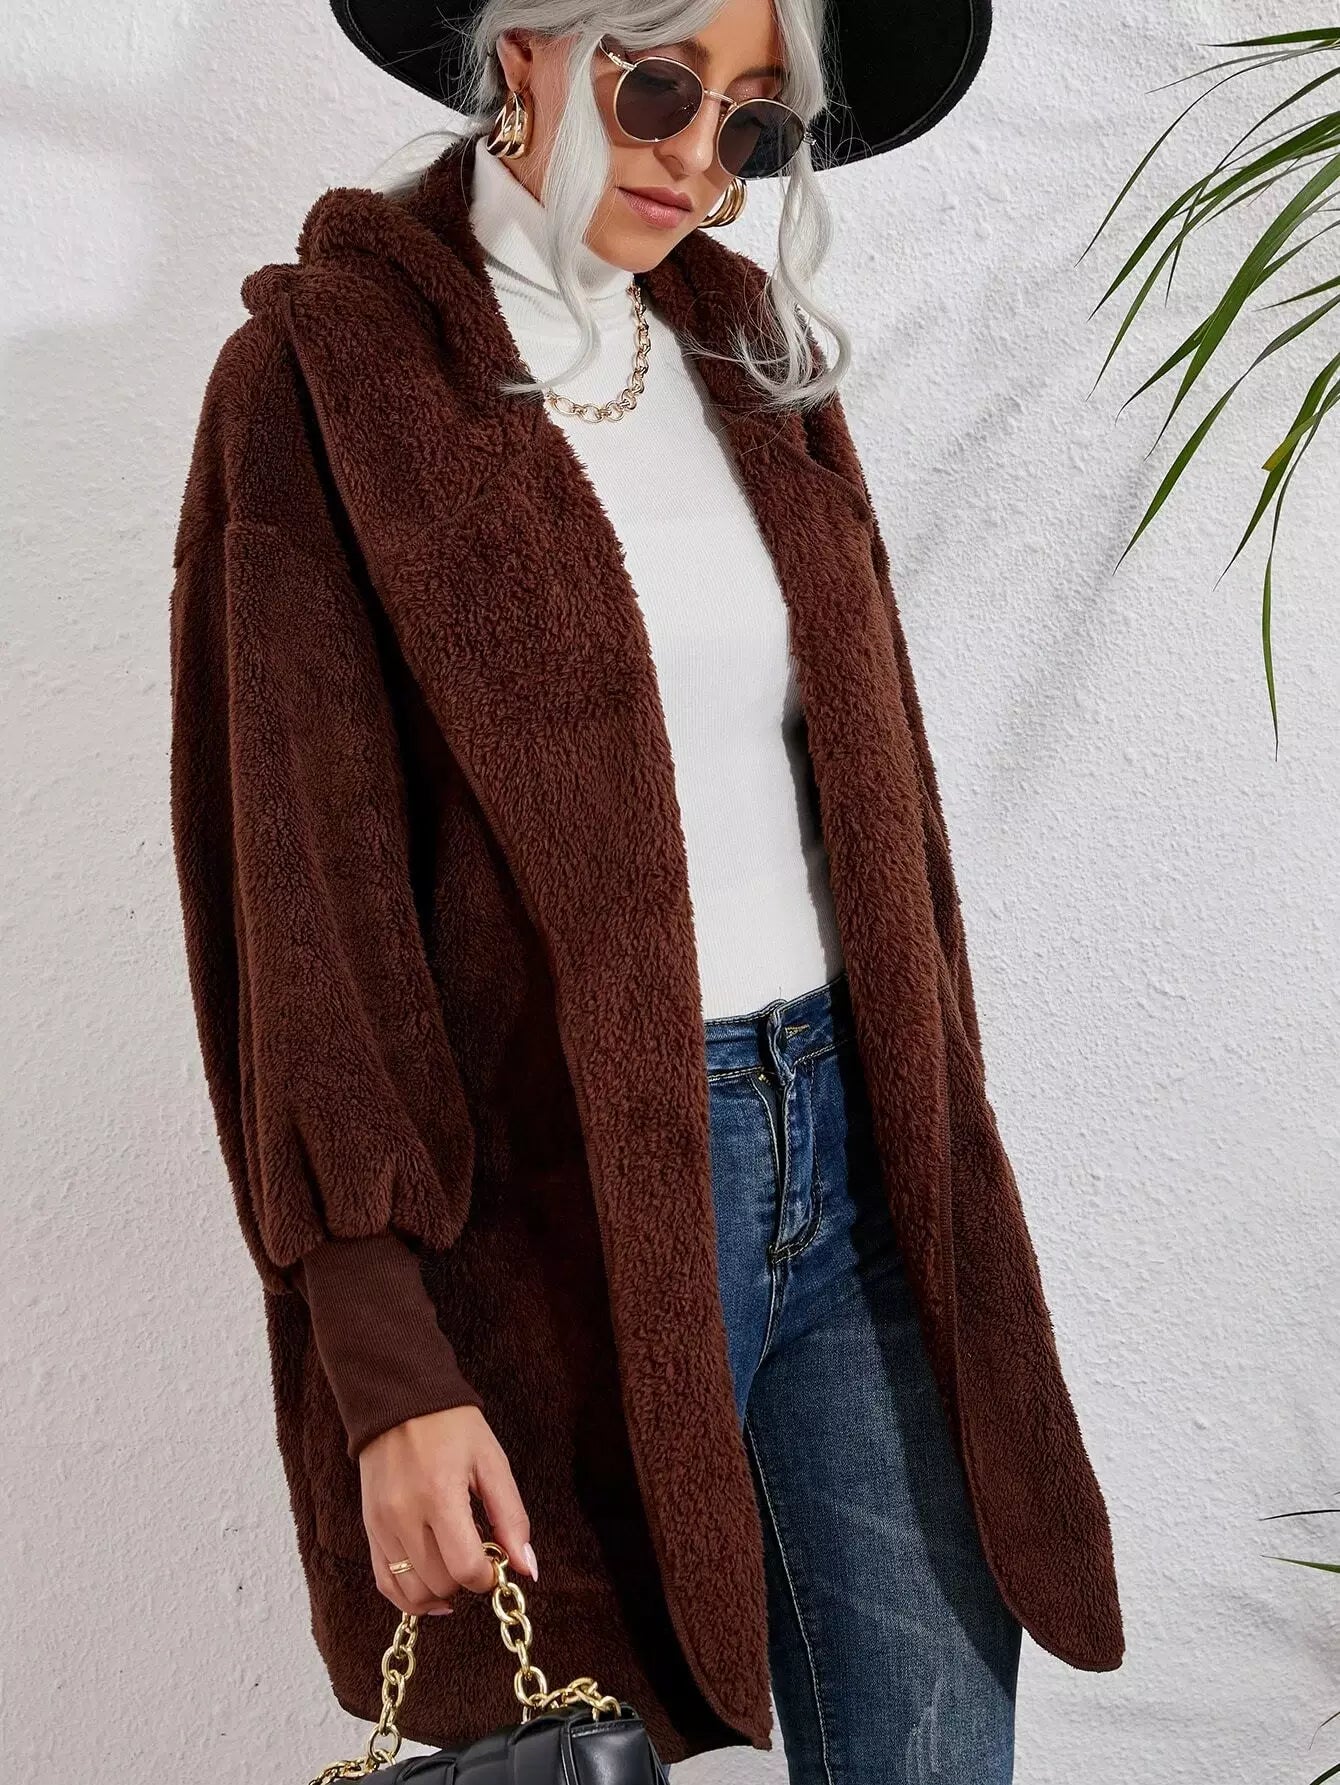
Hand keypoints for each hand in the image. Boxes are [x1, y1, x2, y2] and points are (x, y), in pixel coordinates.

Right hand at [358, 1404, 536, 1615]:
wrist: (399, 1399)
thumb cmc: (451, 1426)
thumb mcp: (492, 1462)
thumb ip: (511, 1518)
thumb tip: (526, 1568)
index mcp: (439, 1495)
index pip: (464, 1568)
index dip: (487, 1577)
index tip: (495, 1563)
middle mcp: (404, 1515)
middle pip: (439, 1584)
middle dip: (465, 1581)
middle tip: (477, 1556)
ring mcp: (381, 1525)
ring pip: (410, 1592)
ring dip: (439, 1593)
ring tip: (455, 1569)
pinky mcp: (369, 1528)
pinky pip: (385, 1582)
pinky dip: (408, 1596)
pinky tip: (431, 1590)